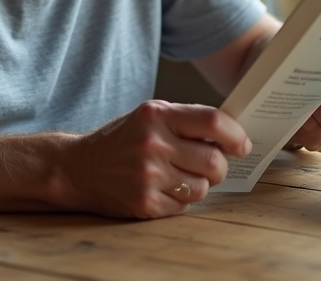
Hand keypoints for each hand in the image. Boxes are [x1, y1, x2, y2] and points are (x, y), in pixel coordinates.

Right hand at [59, 100, 251, 218]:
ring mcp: (148, 175)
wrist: (77, 168)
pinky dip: (181, 199)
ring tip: (179, 176)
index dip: (235, 135)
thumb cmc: (122, 140)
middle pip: (213, 160)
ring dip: (199, 184)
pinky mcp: (145, 202)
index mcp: (156, 114)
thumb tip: (232, 134)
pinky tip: (164, 188)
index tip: (242, 144)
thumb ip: (186, 120)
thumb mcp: (149, 116)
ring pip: (202, 187)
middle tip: (210, 164)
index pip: (212, 122)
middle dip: (219, 165)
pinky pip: (184, 205)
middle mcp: (153, 143)